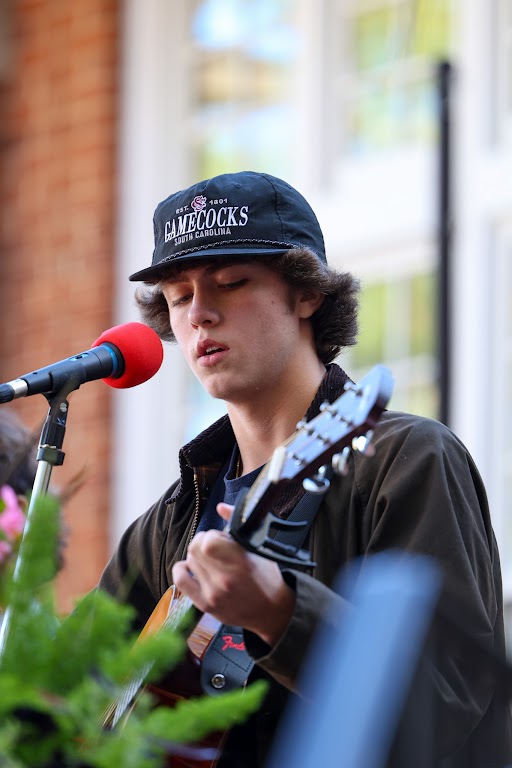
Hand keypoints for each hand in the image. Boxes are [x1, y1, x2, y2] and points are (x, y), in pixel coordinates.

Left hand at [171, 503, 294, 647]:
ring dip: (198, 557)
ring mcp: (213, 593)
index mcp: (241, 562)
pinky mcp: (205, 604)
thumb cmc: (267, 577)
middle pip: (195, 548)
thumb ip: (237, 524)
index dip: (212, 535)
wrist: (272, 611)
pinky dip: (182, 569)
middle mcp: (225, 579)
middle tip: (215, 548)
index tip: (221, 539)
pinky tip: (192, 567)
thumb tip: (220, 506)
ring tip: (212, 561)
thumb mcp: (258, 547)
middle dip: (203, 542)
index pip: (208, 540)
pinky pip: (181, 580)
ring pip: (189, 560)